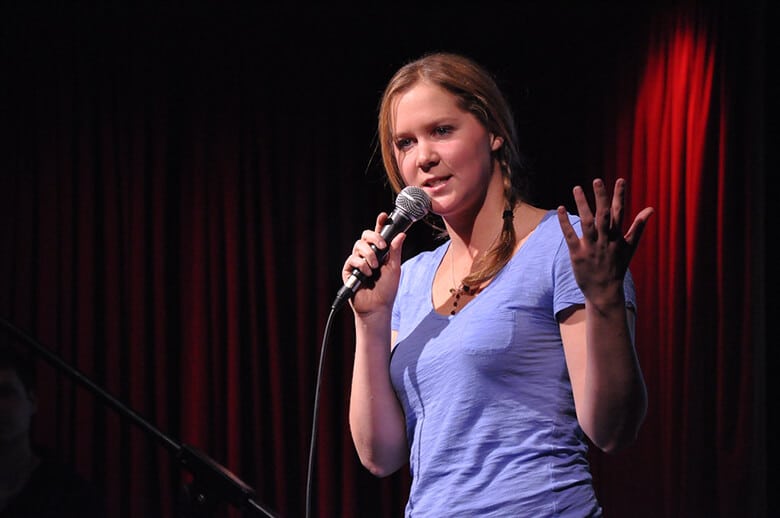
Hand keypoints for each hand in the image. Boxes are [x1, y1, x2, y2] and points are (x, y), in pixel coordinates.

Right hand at [341, 212, 405, 314]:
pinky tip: (367, 274)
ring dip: (369, 255)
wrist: (377, 307)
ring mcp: (357, 261)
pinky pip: (352, 259)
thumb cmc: (387, 289)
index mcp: (380, 253)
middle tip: (381, 247)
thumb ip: (395, 251)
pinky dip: (361, 265)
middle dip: (374, 238)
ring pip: (358, 245)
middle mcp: (367, 254)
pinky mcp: (349, 269)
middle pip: (365, 235)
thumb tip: (401, 235)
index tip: (383, 216)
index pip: (379, 235)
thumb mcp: (395, 268)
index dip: (380, 224)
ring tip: (375, 268)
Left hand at [557, 178, 653, 302]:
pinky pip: (570, 236)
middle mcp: (605, 240)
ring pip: (586, 222)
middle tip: (597, 180)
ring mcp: (591, 247)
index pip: (619, 213)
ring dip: (581, 204)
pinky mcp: (577, 254)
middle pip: (603, 216)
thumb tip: (651, 209)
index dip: (620, 196)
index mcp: (617, 237)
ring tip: (576, 188)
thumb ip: (639, 227)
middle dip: (601, 197)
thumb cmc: (617, 267)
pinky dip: (565, 222)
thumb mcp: (630, 247)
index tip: (620, 180)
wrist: (605, 291)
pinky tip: (560, 208)